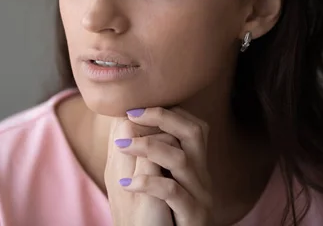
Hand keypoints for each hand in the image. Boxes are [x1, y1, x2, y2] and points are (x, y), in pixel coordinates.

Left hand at [117, 107, 213, 225]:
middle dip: (163, 117)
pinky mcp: (193, 216)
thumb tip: (128, 122)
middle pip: (194, 131)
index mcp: (194, 164)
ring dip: (149, 146)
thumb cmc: (160, 216)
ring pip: (182, 158)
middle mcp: (201, 175)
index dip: (166, 111)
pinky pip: (174, 192)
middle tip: (132, 114)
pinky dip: (149, 183)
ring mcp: (199, 195)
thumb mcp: (159, 181)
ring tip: (121, 146)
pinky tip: (128, 183)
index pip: (191, 124)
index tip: (134, 108)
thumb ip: (153, 155)